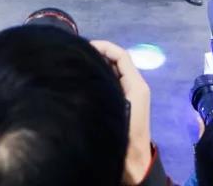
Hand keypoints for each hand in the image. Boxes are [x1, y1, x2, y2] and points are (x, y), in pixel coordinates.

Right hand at [91, 40, 152, 185]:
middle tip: (76, 55)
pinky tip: (83, 82)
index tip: (83, 46)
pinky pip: (112, 83)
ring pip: (114, 72)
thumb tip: (89, 68)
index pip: (121, 55)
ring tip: (77, 65)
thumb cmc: (125, 138)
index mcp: (136, 85)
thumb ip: (107, 88)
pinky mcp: (125, 104)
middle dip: (99, 54)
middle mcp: (135, 86)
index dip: (104, 47)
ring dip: (98, 65)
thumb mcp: (116, 110)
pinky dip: (100, 77)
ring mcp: (131, 96)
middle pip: (117, 61)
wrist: (134, 166)